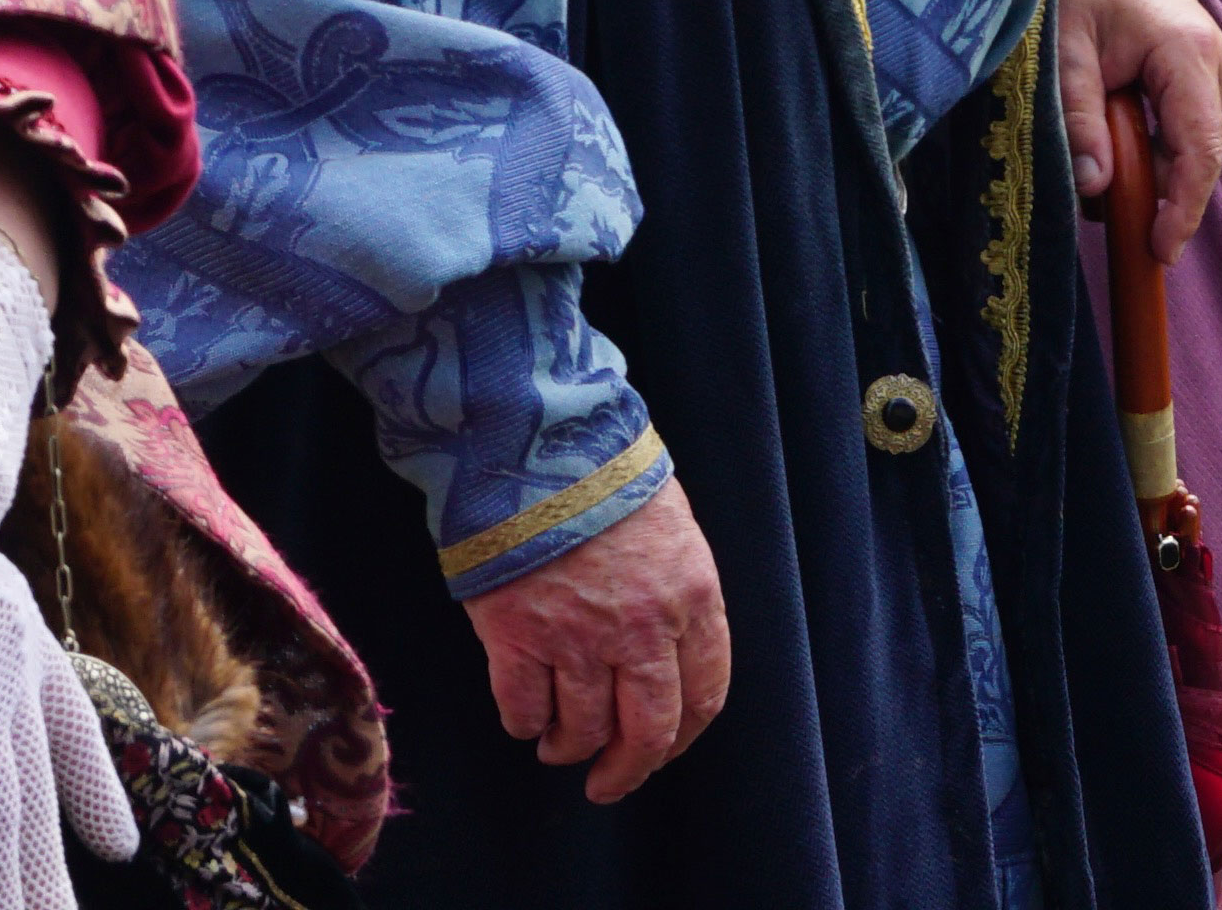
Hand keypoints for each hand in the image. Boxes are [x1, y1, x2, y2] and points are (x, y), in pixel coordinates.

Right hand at [467, 476, 731, 803]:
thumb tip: (662, 655)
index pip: (705, 697)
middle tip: (608, 783)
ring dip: (571, 749)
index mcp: (692, 599)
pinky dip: (524, 724)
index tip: (661, 751)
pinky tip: (525, 719)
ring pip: (583, 729)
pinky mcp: (517, 636)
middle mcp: (642, 630)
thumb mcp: (670, 529)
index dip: (681, 738)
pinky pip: (523, 709)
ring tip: (559, 747)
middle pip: (648, 732)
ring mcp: (578, 637)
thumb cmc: (603, 474)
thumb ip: (674, 595)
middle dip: (629, 770)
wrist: (535, 438)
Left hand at [1053, 0, 1221, 264]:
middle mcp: (1215, 61)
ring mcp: (1215, 69)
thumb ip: (1079, 116)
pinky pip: (1186, 132)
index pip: (1199, 147)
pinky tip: (1118, 155)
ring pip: (1195, 147)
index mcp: (1186, 50)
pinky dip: (1155, 155)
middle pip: (1203, 154)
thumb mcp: (1064, 51)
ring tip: (1104, 179)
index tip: (1159, 249)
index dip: (1183, 206)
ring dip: (1154, 175)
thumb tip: (1094, 186)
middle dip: (1165, 198)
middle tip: (1123, 231)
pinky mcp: (1202, 78)